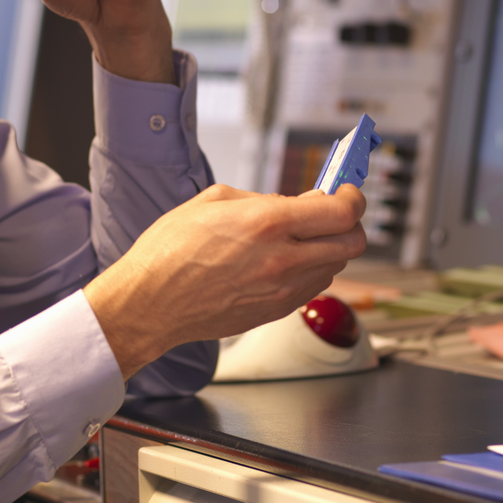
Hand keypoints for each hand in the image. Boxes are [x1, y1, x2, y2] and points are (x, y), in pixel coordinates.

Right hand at [83, 184, 368, 377]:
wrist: (149, 303)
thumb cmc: (171, 250)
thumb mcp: (216, 200)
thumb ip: (266, 198)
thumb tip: (301, 203)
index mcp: (268, 224)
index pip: (343, 212)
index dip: (352, 197)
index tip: (345, 191)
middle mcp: (282, 260)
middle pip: (353, 242)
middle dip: (349, 222)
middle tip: (331, 212)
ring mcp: (282, 291)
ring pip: (336, 266)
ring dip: (329, 247)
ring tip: (301, 236)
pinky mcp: (276, 311)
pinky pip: (314, 286)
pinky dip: (311, 269)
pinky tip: (286, 259)